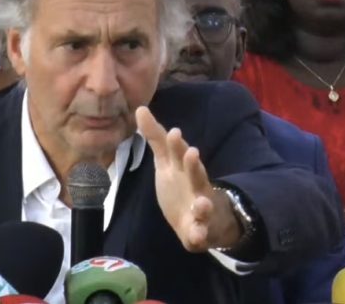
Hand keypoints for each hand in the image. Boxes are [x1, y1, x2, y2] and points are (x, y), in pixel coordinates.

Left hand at [136, 106, 240, 251]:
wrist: (202, 219)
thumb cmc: (182, 185)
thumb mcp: (166, 162)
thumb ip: (155, 138)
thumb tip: (140, 108)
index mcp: (185, 170)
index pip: (180, 155)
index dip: (177, 145)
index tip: (174, 132)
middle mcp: (196, 186)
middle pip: (196, 175)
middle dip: (194, 165)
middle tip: (192, 152)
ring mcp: (200, 208)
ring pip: (204, 205)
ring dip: (203, 204)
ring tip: (201, 203)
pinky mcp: (199, 231)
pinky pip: (200, 234)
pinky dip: (200, 235)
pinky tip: (197, 235)